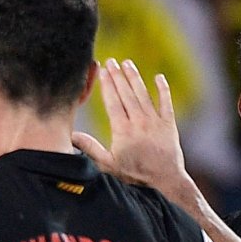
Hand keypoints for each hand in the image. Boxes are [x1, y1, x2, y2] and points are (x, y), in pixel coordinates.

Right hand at [72, 59, 185, 188]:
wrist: (165, 179)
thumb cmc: (134, 174)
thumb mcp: (108, 164)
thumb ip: (90, 148)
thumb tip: (71, 137)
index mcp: (123, 130)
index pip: (113, 102)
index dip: (107, 85)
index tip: (103, 71)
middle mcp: (139, 121)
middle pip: (126, 94)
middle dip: (118, 76)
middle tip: (112, 61)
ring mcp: (155, 120)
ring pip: (143, 94)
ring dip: (135, 78)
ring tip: (128, 64)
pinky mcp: (168, 123)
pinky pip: (166, 102)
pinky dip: (163, 89)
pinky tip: (158, 77)